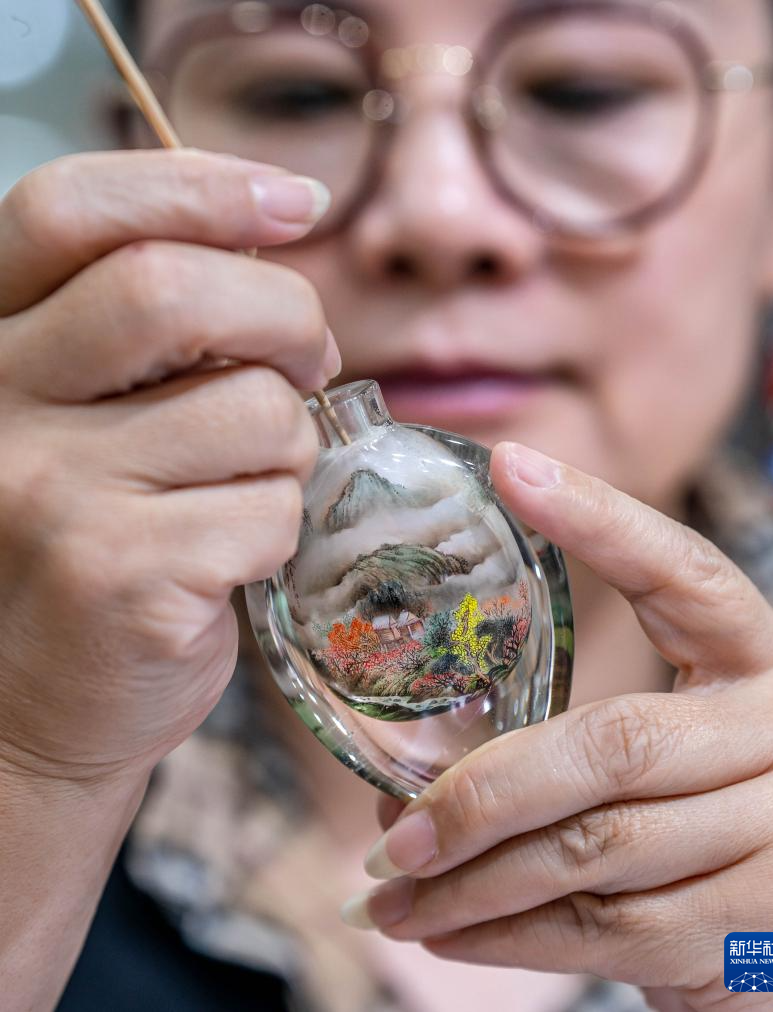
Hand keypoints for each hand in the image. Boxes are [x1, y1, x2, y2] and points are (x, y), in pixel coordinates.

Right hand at [0, 150, 338, 784]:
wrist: (33, 712)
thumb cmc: (88, 549)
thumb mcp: (91, 422)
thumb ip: (151, 339)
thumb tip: (276, 253)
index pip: (71, 212)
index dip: (196, 185)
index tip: (297, 203)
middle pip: (175, 290)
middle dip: (286, 316)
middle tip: (310, 363)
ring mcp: (47, 490)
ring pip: (250, 408)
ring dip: (291, 445)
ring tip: (253, 486)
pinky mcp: (115, 572)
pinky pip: (267, 510)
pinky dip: (283, 529)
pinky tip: (235, 559)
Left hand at [345, 443, 772, 1010]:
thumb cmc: (714, 822)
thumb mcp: (676, 752)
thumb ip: (576, 745)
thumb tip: (407, 787)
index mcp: (758, 662)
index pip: (682, 573)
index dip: (599, 519)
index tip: (509, 466)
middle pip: (611, 742)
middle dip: (482, 793)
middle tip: (393, 829)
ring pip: (591, 849)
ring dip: (473, 879)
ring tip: (390, 890)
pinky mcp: (754, 934)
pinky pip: (603, 931)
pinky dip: (507, 938)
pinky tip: (446, 932)